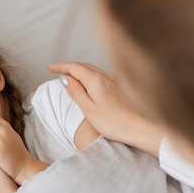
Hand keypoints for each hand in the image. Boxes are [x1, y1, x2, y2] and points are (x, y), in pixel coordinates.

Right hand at [48, 62, 164, 156]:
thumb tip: (66, 79)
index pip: (74, 67)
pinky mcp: (122, 86)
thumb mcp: (89, 110)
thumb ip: (76, 92)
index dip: (60, 66)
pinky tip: (90, 84)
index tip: (50, 68)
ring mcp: (116, 80)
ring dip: (80, 71)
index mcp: (96, 81)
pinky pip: (101, 75)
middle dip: (69, 67)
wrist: (143, 126)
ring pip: (94, 70)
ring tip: (71, 78)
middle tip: (57, 72)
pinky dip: (90, 76)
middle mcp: (106, 76)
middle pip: (84, 66)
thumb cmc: (116, 122)